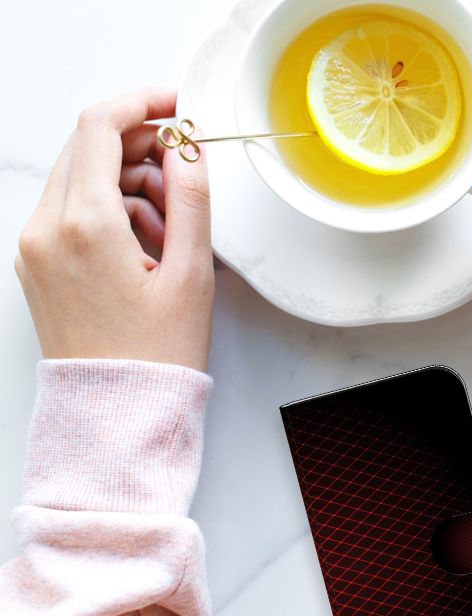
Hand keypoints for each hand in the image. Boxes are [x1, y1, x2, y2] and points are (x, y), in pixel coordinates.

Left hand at [15, 88, 213, 371]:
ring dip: (129, 182)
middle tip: (185, 173)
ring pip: (81, 178)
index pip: (101, 127)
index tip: (177, 105)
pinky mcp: (37, 263)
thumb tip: (188, 147)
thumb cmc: (156, 354)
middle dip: (141, 147)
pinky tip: (148, 244)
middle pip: (88, 148)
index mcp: (85, 225)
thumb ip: (192, 198)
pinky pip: (72, 210)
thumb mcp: (192, 272)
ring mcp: (35, 246)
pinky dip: (111, 209)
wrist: (117, 412)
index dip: (143, 103)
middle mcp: (47, 229)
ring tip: (173, 227)